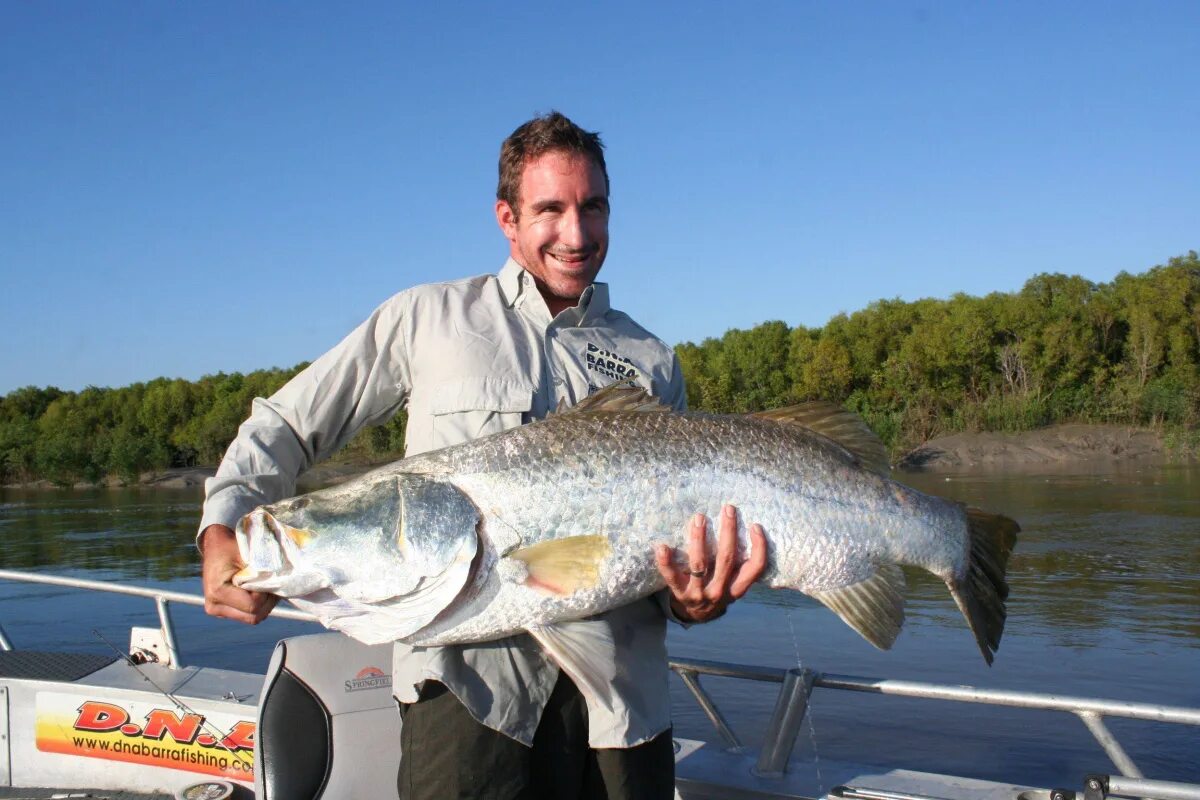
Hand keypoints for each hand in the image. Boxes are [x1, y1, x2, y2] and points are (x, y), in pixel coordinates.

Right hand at [200, 524, 278, 624]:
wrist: (218, 546)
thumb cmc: (233, 546)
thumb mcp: (249, 555)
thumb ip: (263, 570)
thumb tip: (283, 582)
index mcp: (217, 591)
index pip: (253, 605)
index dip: (266, 593)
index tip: (268, 578)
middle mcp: (214, 606)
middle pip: (254, 617)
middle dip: (268, 601)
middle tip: (271, 582)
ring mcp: (219, 611)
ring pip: (254, 618)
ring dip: (265, 603)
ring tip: (265, 585)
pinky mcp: (225, 612)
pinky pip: (249, 615)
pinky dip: (260, 605)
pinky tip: (260, 590)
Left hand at [655, 504, 767, 622]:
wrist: (695, 616)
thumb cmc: (716, 589)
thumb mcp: (732, 584)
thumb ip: (738, 565)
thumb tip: (745, 528)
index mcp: (737, 587)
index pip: (755, 568)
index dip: (758, 547)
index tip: (755, 525)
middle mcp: (720, 591)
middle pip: (727, 559)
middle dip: (728, 532)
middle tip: (728, 509)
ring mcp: (699, 593)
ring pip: (700, 564)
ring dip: (699, 539)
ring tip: (699, 518)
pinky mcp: (680, 594)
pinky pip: (672, 576)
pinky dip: (666, 562)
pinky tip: (662, 547)